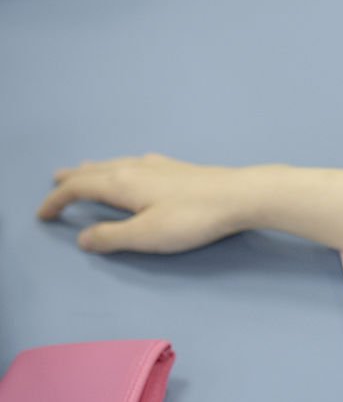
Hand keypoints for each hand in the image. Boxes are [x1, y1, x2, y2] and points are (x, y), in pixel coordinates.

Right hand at [37, 154, 254, 253]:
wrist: (240, 195)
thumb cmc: (193, 218)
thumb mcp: (146, 235)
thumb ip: (112, 237)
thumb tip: (83, 237)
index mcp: (122, 183)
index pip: (78, 188)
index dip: (57, 200)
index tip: (43, 213)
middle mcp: (135, 168)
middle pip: (94, 171)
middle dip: (72, 178)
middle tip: (54, 180)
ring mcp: (159, 166)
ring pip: (116, 164)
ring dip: (95, 169)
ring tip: (85, 170)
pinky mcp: (179, 169)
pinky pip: (138, 163)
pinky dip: (122, 166)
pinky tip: (135, 166)